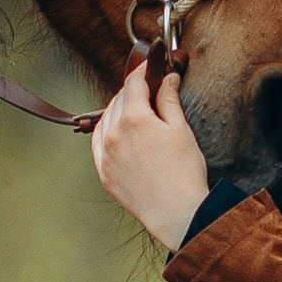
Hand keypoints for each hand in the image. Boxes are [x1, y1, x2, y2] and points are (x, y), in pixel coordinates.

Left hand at [90, 62, 212, 250]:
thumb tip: (167, 79)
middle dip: (134, 90)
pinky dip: (107, 132)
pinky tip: (120, 132)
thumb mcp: (180, 130)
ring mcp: (105, 155)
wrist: (177, 214)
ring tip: (138, 112)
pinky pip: (98, 143)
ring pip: (106, 119)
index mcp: (133, 119)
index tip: (151, 68)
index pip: (133, 83)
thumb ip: (169, 100)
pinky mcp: (103, 173)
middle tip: (151, 89)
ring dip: (119, 110)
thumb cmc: (183, 175)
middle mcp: (113, 135)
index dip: (144, 71)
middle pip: (119, 99)